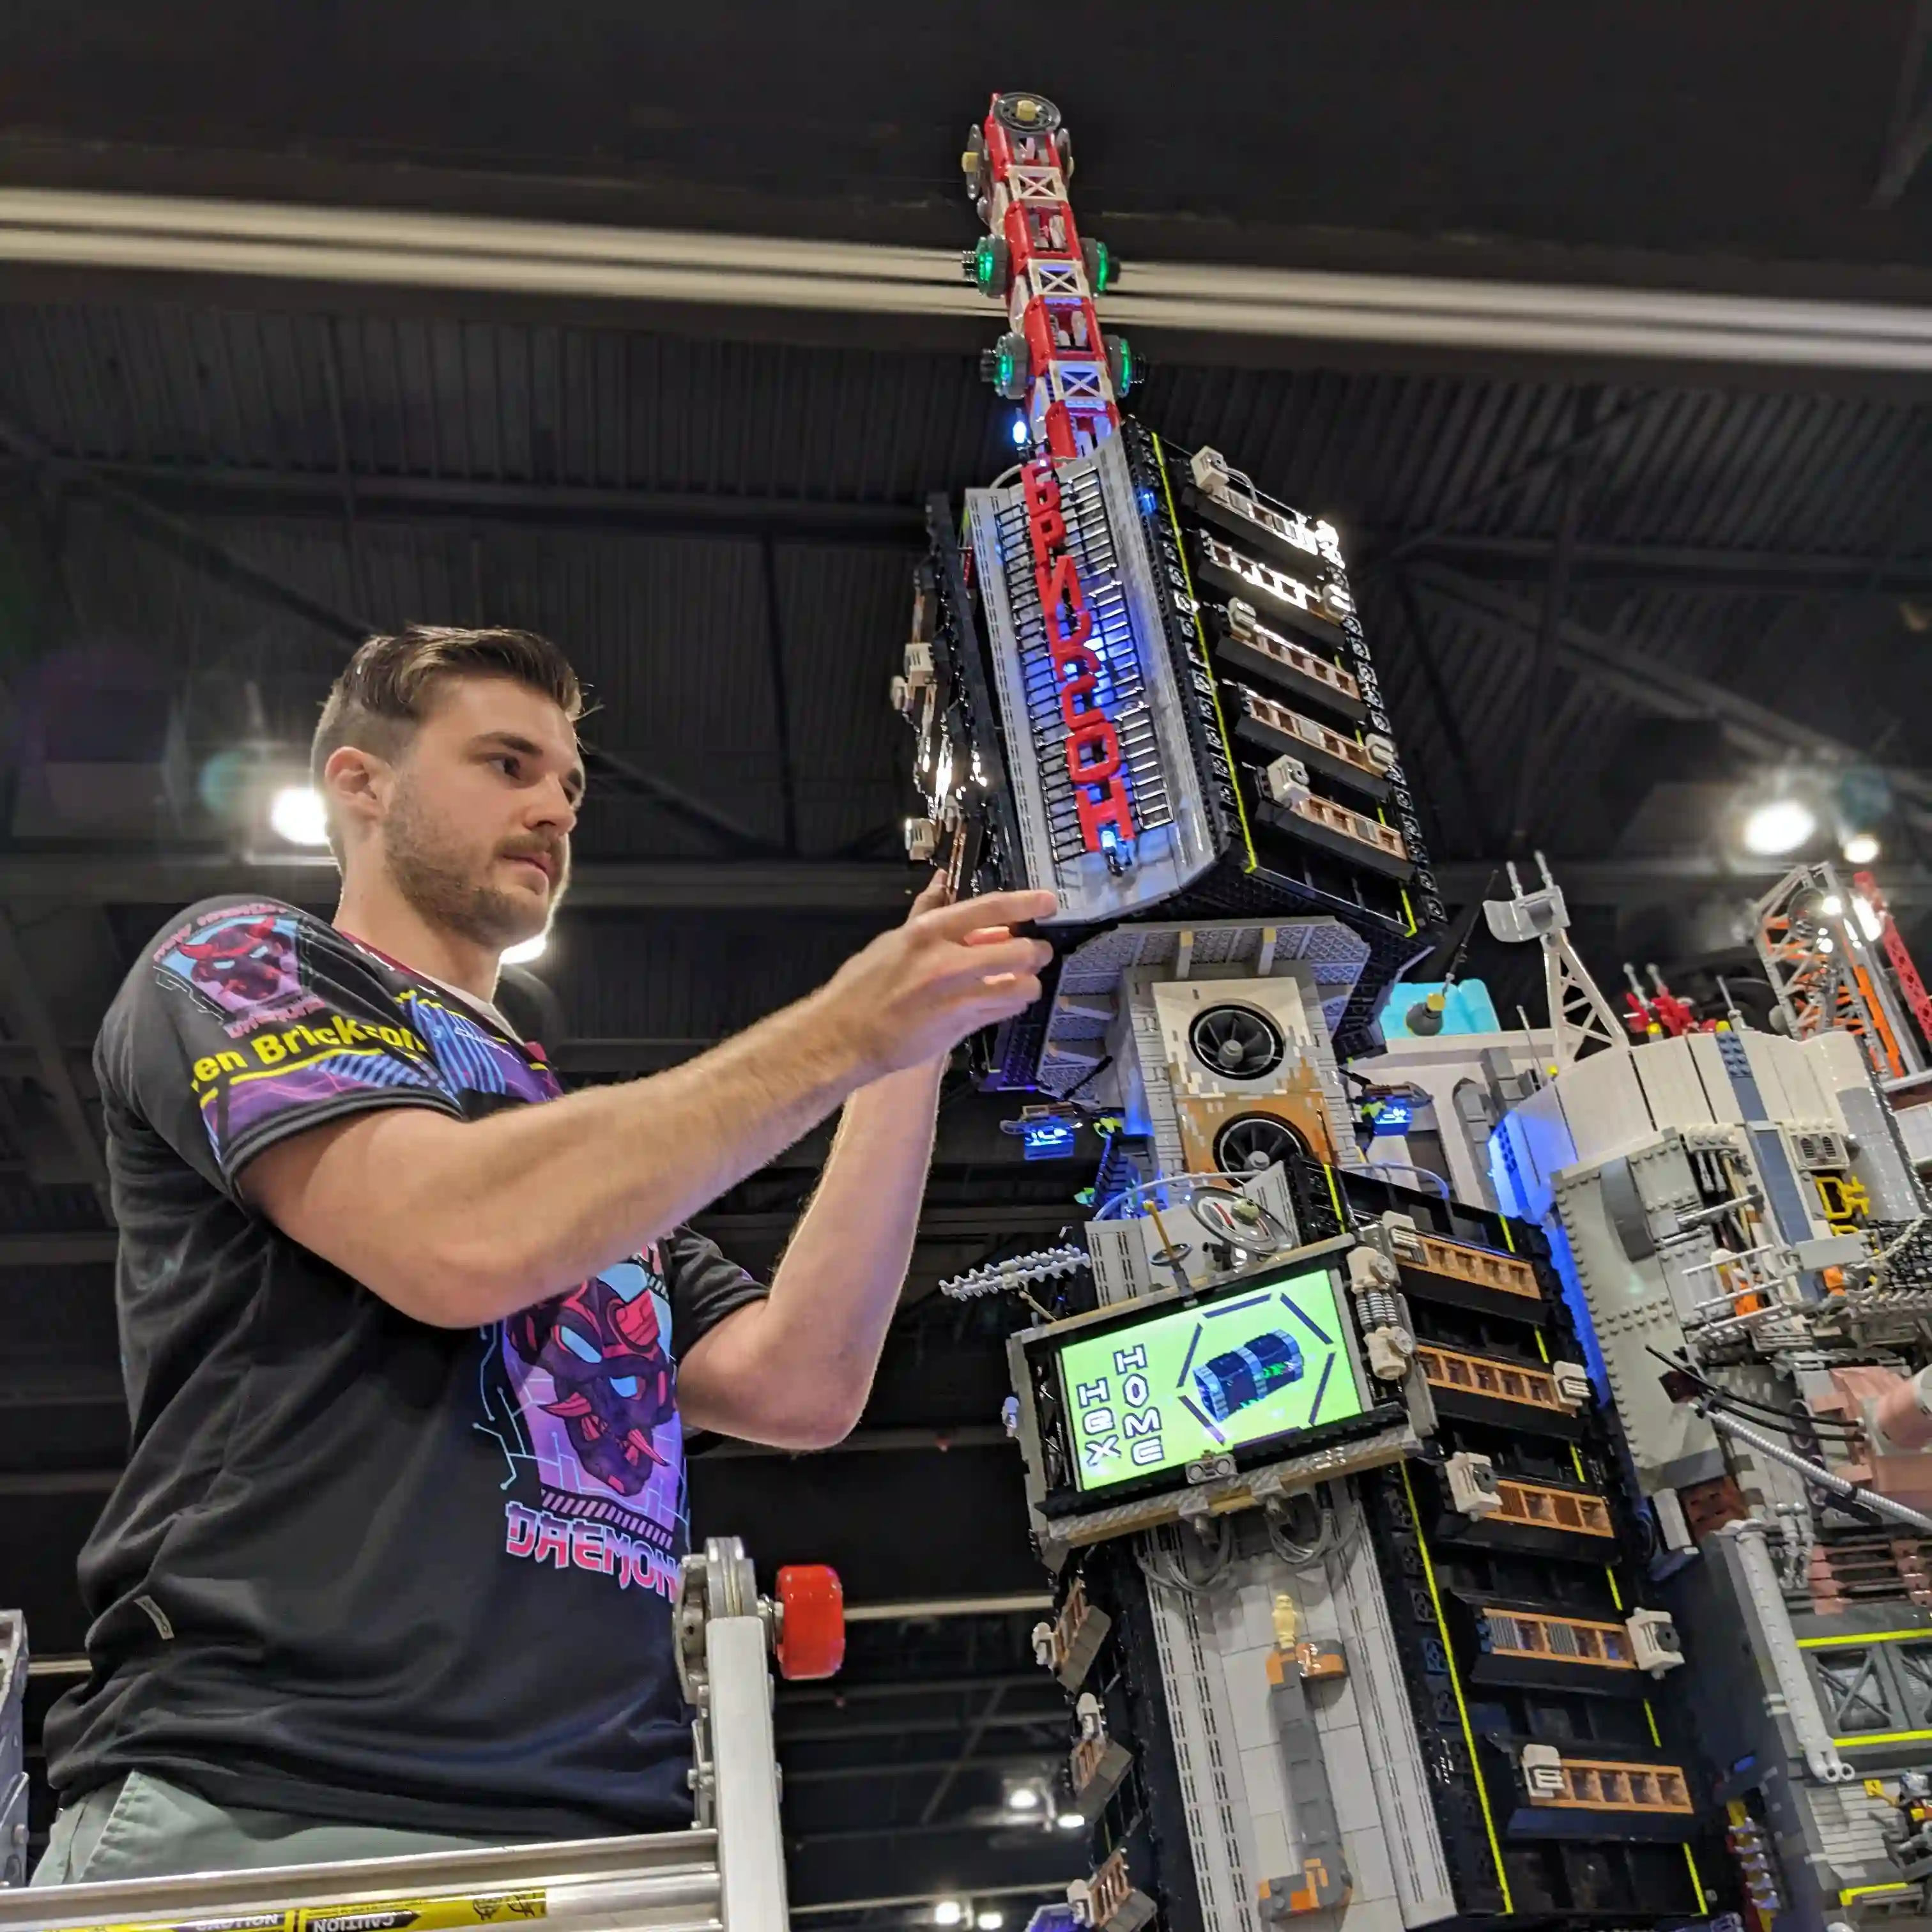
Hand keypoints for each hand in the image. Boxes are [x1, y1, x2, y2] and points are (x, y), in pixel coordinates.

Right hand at [820, 877, 1057, 1078]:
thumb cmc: (862, 987)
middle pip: (1018, 950)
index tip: (1048, 901)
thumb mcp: (892, 940)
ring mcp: (956, 996)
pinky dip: (1011, 1004)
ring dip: (1027, 982)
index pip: (990, 909)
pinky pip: (1003, 1011)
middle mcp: (947, 961)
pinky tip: (1006, 999)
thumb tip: (942, 881)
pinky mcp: (961, 1026)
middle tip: (1037, 951)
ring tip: (1022, 980)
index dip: (1026, 903)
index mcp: (928, 932)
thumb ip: (924, 910)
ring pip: (1019, 986)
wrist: (844, 1036)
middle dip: (1036, 951)